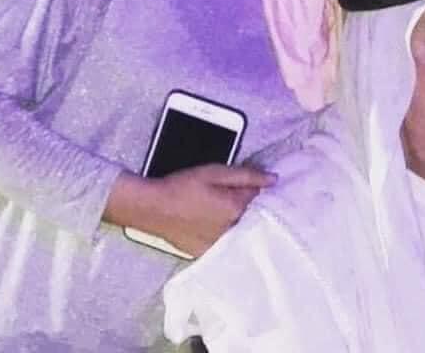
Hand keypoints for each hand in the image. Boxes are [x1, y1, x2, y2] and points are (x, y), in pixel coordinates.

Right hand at [105, 165, 276, 256]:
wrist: (152, 208)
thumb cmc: (182, 186)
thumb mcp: (215, 172)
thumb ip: (247, 176)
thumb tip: (273, 180)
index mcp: (236, 209)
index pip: (258, 198)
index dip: (252, 188)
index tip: (244, 184)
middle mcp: (230, 231)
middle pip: (250, 217)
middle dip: (246, 207)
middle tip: (226, 197)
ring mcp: (217, 244)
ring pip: (237, 231)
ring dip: (234, 222)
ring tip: (215, 211)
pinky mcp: (204, 252)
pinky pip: (222, 243)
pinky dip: (221, 234)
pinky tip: (208, 224)